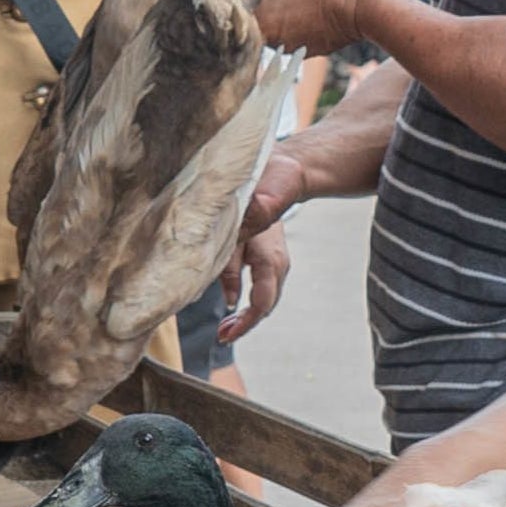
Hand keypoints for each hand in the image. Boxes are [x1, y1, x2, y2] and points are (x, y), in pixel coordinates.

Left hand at [217, 147, 308, 335]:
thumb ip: (229, 263)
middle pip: (266, 306)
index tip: (224, 335)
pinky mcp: (273, 257)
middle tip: (221, 335)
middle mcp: (280, 264)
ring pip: (266, 298)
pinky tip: (234, 305)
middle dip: (244, 324)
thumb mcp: (235, 228)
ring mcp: (279, 262)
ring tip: (225, 326)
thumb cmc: (257, 193)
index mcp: (271, 260)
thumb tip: (227, 299)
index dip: (243, 324)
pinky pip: (263, 286)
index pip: (261, 303)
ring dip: (246, 314)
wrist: (283, 172)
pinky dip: (249, 299)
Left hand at [250, 0, 373, 56]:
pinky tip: (321, 4)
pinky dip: (308, 18)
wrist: (363, 6)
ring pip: (285, 21)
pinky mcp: (314, 50)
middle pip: (264, 15)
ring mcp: (295, 49)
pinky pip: (303, 30)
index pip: (242, 7)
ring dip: (292, 7)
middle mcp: (273, 45)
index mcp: (259, 25)